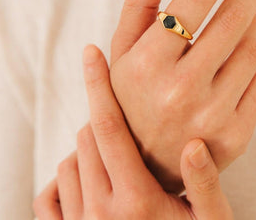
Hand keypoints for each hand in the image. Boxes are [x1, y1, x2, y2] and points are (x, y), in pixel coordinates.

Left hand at [33, 46, 232, 218]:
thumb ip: (206, 185)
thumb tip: (191, 144)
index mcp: (137, 201)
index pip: (109, 126)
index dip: (99, 84)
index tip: (90, 52)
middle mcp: (101, 212)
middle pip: (88, 136)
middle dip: (106, 120)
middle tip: (131, 126)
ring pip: (69, 160)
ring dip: (90, 148)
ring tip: (119, 160)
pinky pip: (49, 193)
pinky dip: (64, 178)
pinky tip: (90, 182)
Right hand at [110, 0, 255, 191]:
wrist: (145, 162)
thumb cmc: (132, 95)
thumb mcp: (123, 49)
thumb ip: (139, 2)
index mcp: (148, 63)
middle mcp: (181, 91)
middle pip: (234, 18)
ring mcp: (212, 117)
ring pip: (254, 47)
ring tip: (246, 15)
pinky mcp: (236, 136)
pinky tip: (243, 51)